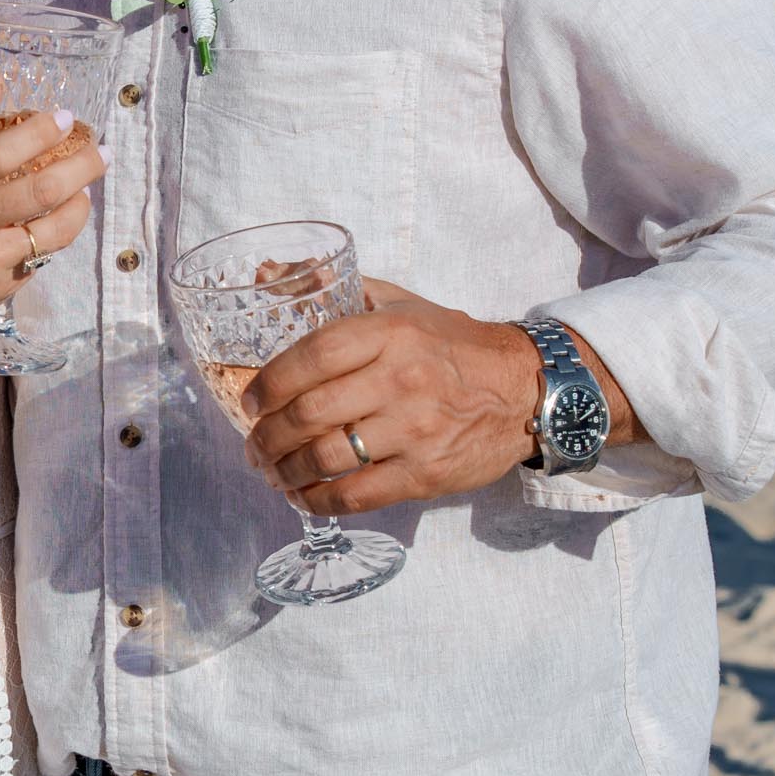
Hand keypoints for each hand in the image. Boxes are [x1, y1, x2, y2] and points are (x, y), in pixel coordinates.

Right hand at [0, 101, 105, 341]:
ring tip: (88, 187)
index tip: (63, 118)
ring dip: (81, 205)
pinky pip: (41, 257)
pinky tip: (60, 219)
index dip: (39, 133)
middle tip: (102, 151)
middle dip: (82, 166)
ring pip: (54, 232)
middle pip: (41, 192)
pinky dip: (56, 235)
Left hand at [242, 278, 538, 513]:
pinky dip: (322, 501)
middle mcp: (401, 380)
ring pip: (329, 457)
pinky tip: (304, 496)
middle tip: (253, 445)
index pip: (314, 355)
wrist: (525, 388)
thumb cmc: (452, 343)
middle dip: (268, 435)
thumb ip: (335, 290)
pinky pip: (360, 494)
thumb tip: (266, 274)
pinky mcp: (427, 473)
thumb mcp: (399, 303)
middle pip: (311, 412)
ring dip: (287, 471)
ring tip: (271, 472)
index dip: (271, 381)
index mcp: (390, 333)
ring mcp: (415, 430)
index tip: (249, 400)